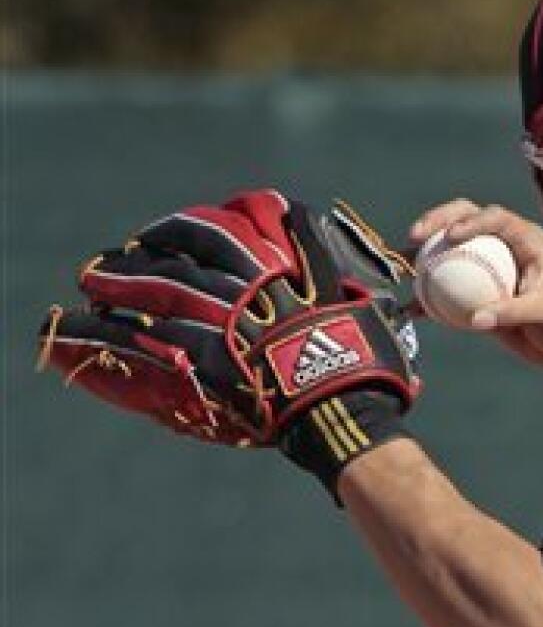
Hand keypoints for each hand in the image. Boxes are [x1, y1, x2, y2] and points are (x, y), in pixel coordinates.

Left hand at [38, 191, 421, 496]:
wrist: (344, 409)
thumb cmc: (364, 361)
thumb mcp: (354, 295)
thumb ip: (322, 255)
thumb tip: (306, 217)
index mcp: (275, 267)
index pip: (219, 230)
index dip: (183, 228)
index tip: (163, 233)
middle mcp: (242, 287)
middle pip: (178, 256)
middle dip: (144, 253)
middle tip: (119, 255)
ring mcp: (222, 322)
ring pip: (158, 292)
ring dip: (122, 284)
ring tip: (95, 285)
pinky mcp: (206, 362)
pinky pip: (151, 343)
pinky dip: (118, 336)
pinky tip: (95, 333)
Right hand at [408, 200, 542, 426]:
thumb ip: (512, 312)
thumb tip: (476, 318)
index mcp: (524, 239)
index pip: (494, 218)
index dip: (469, 221)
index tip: (450, 237)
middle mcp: (502, 246)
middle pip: (464, 220)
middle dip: (436, 222)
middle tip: (415, 237)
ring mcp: (488, 267)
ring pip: (450, 252)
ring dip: (424, 257)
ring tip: (403, 267)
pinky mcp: (478, 291)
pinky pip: (449, 290)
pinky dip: (430, 298)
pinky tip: (412, 309)